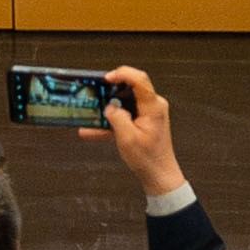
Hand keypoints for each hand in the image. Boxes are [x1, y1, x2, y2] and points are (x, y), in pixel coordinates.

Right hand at [97, 61, 181, 198]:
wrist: (158, 175)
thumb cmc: (148, 158)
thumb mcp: (127, 138)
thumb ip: (117, 118)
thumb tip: (109, 107)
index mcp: (153, 106)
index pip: (139, 80)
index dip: (122, 74)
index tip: (106, 78)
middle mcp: (152, 106)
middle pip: (130, 88)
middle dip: (111, 90)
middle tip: (95, 93)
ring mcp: (147, 114)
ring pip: (124, 103)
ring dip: (108, 108)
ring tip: (90, 112)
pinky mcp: (142, 122)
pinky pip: (124, 116)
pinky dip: (110, 122)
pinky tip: (91, 130)